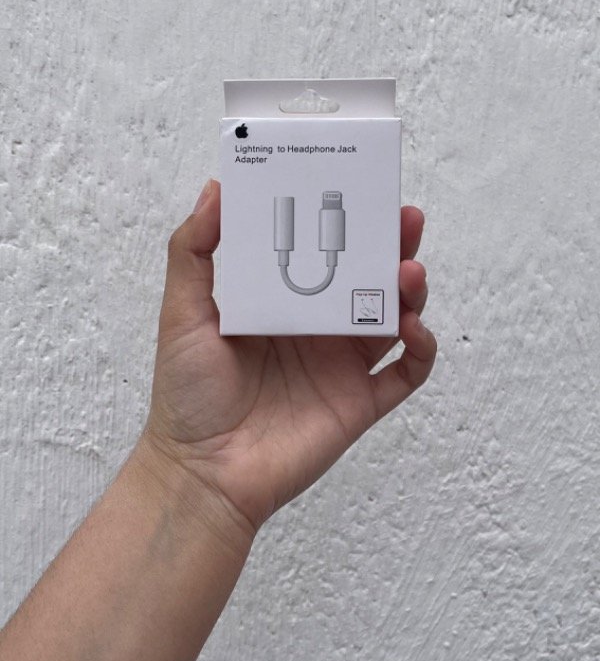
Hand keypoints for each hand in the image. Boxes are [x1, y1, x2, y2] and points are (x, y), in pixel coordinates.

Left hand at [142, 179, 435, 537]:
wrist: (203, 472)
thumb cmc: (188, 394)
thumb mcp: (182, 312)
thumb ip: (193, 251)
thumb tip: (215, 190)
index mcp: (282, 302)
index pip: (325, 252)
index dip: (345, 223)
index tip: (358, 189)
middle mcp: (317, 329)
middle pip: (369, 278)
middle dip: (392, 246)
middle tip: (405, 219)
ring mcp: (342, 366)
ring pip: (394, 317)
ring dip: (410, 291)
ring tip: (408, 271)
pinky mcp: (360, 402)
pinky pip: (406, 373)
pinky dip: (421, 349)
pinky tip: (414, 329)